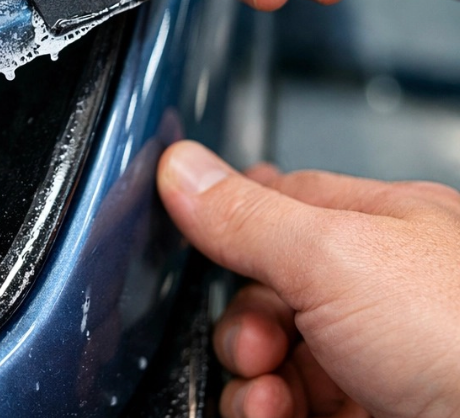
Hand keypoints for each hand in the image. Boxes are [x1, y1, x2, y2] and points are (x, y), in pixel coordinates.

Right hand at [157, 141, 459, 417]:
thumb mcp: (333, 257)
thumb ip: (247, 215)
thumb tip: (179, 167)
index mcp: (383, 225)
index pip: (283, 202)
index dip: (232, 221)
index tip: (194, 240)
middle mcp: (381, 289)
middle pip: (270, 287)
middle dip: (241, 316)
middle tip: (250, 341)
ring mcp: (375, 357)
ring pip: (276, 353)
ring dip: (248, 372)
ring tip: (262, 388)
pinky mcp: (366, 414)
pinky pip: (289, 404)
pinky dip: (266, 409)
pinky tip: (273, 412)